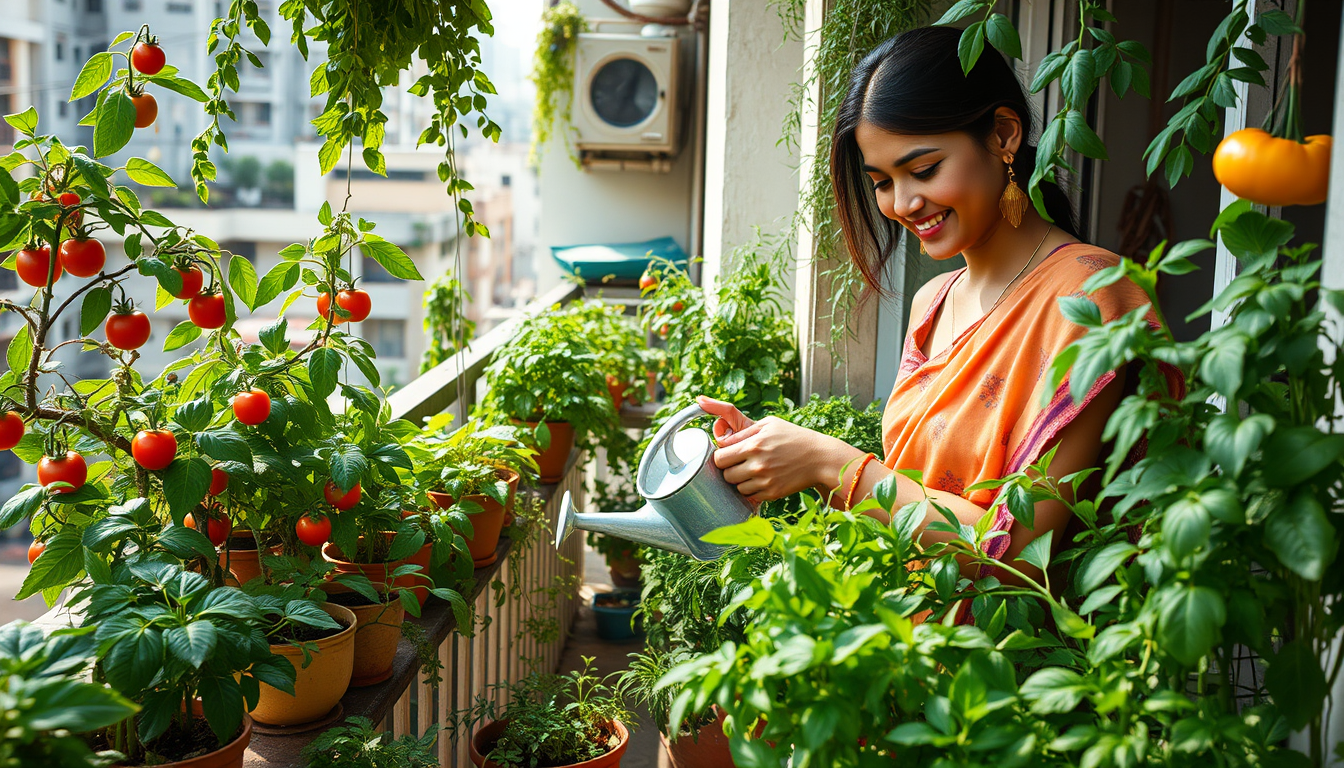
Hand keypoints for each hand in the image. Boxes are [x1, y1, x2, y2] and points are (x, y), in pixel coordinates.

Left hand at [697, 395, 848, 502]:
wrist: (820, 458)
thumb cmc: (792, 437)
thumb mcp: (767, 424)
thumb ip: (739, 428)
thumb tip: (715, 426)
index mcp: (753, 443)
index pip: (719, 455)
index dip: (722, 454)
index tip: (730, 452)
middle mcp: (757, 464)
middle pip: (724, 473)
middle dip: (728, 467)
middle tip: (740, 462)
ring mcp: (764, 480)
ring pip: (735, 486)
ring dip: (739, 479)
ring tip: (754, 469)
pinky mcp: (771, 493)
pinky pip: (749, 495)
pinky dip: (752, 488)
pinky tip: (763, 478)